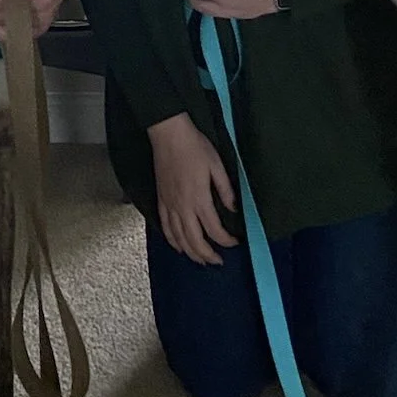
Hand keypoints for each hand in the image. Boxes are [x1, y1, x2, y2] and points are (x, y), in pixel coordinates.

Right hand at [147, 113, 237, 265]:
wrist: (168, 134)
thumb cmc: (194, 147)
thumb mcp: (217, 165)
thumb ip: (225, 190)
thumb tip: (233, 209)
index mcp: (199, 199)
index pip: (214, 229)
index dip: (226, 240)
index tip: (235, 242)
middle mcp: (182, 207)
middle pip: (194, 241)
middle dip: (208, 255)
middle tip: (218, 261)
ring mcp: (169, 205)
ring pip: (178, 238)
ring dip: (190, 253)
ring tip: (201, 260)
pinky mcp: (160, 200)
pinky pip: (165, 227)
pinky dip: (172, 241)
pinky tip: (178, 246)